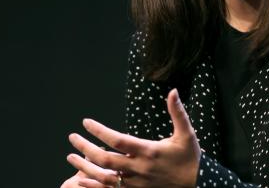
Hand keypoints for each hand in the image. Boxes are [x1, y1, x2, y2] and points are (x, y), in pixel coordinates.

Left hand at [66, 88, 200, 187]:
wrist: (198, 185)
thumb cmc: (190, 158)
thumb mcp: (186, 133)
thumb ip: (177, 112)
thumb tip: (173, 91)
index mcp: (149, 151)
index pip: (118, 140)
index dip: (99, 131)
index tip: (86, 122)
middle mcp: (139, 168)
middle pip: (104, 159)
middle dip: (85, 148)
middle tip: (72, 137)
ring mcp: (135, 183)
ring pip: (103, 177)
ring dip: (84, 167)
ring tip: (70, 157)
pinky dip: (93, 186)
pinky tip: (80, 180)